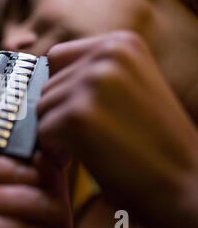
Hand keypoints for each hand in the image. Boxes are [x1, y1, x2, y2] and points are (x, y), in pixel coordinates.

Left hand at [37, 30, 197, 227]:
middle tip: (85, 136)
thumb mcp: (132, 85)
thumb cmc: (156, 141)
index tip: (79, 110)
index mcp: (120, 43)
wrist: (185, 184)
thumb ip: (95, 72)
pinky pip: (42, 132)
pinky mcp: (78, 116)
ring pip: (42, 107)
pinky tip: (81, 159)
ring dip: (56, 132)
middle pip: (48, 83)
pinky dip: (55, 150)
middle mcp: (106, 55)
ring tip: (87, 147)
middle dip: (59, 112)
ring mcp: (92, 84)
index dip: (61, 87)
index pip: (57, 57)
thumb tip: (44, 73)